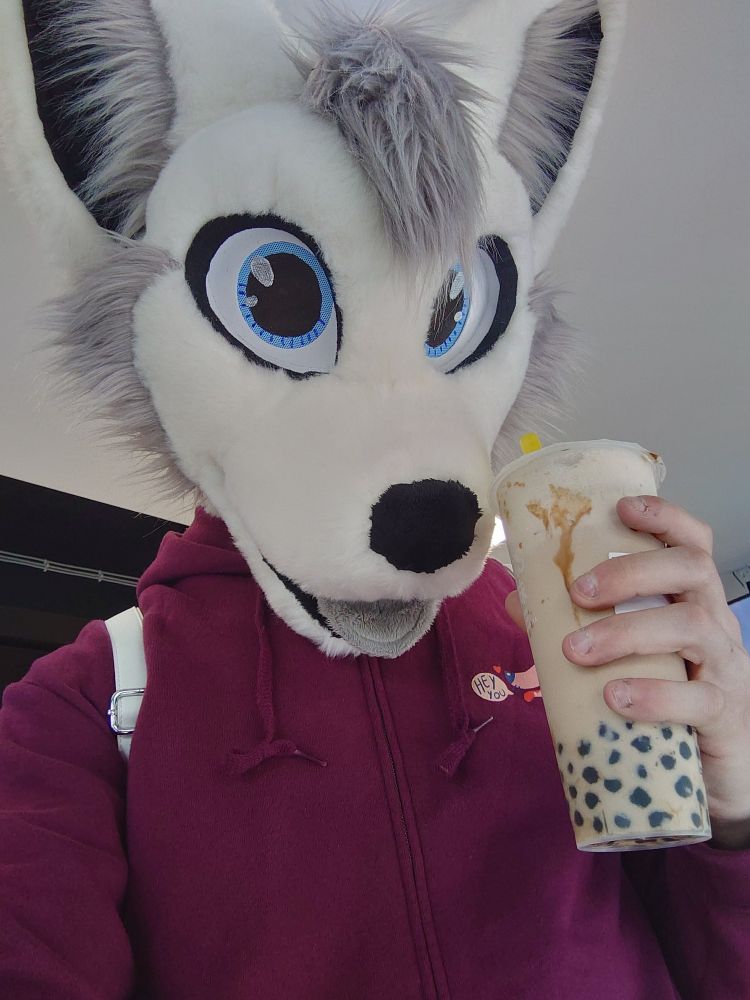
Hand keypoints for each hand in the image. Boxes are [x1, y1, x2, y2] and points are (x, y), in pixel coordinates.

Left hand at [505, 495, 749, 849]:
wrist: (716, 769)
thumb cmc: (669, 697)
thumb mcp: (630, 656)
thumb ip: (577, 626)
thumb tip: (519, 600)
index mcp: (692, 601)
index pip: (693, 544)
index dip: (665, 517)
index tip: (622, 507)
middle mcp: (716, 624)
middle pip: (691, 570)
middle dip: (631, 571)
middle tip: (578, 592)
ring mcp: (726, 668)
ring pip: (693, 625)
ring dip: (628, 631)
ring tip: (577, 650)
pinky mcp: (724, 716)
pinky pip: (699, 698)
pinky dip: (655, 695)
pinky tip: (616, 698)